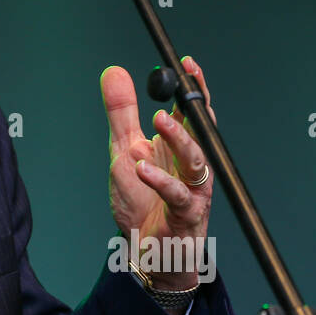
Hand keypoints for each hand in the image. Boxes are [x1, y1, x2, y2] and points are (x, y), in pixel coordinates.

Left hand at [100, 56, 216, 291]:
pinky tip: (141, 167)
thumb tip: (114, 71)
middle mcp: (192, 164)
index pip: (192, 110)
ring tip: (158, 120)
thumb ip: (121, 113)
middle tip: (174, 89)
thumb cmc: (141, 200)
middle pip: (202, 130)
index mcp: (178, 146)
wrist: (145, 250)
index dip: (193, 87)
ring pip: (196, 159)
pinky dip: (160, 180)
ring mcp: (193, 189)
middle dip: (193, 108)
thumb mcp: (124, 149)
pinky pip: (178, 194)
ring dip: (179, 139)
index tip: (186, 63)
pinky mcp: (187, 214)